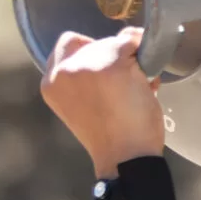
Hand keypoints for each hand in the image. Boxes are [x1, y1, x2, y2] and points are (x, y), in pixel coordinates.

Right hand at [41, 29, 165, 176]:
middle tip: (128, 82)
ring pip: (113, 43)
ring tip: (139, 86)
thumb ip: (86, 80)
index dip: (91, 52)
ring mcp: (87, 65)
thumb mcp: (83, 105)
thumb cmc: (113, 137)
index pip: (67, 45)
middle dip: (113, 58)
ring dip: (130, 59)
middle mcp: (63, 71)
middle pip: (93, 43)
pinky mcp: (112, 63)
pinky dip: (145, 52)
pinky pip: (132, 41)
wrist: (125, 158)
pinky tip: (149, 76)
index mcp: (51, 83)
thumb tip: (115, 52)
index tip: (105, 68)